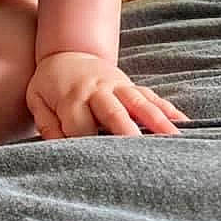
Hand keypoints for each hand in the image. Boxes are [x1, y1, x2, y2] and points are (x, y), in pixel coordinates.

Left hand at [26, 51, 188, 138]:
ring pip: (137, 102)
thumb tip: (58, 150)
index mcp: (71, 98)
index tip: (99, 169)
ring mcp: (116, 86)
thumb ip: (46, 125)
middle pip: (113, 113)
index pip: (82, 128)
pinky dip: (166, 109)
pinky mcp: (130, 85)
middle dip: (126, 132)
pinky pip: (150, 96)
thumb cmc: (50, 84)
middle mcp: (96, 91)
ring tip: (172, 138)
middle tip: (140, 153)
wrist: (67, 52)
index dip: (89, 148)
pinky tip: (182, 124)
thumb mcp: (37, 100)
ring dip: (155, 120)